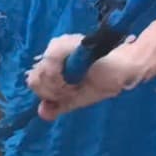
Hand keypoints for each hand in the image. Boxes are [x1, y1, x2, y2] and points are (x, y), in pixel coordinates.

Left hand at [26, 33, 141, 119]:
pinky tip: (74, 76)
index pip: (33, 81)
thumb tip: (41, 112)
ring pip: (41, 72)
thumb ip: (59, 105)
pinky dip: (60, 75)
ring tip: (76, 82)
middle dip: (53, 91)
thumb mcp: (78, 98)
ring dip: (58, 85)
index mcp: (53, 66)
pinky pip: (50, 61)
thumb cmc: (104, 80)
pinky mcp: (65, 43)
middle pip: (33, 78)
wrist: (122, 68)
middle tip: (72, 88)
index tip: (66, 94)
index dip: (47, 93)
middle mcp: (53, 53)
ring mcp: (58, 45)